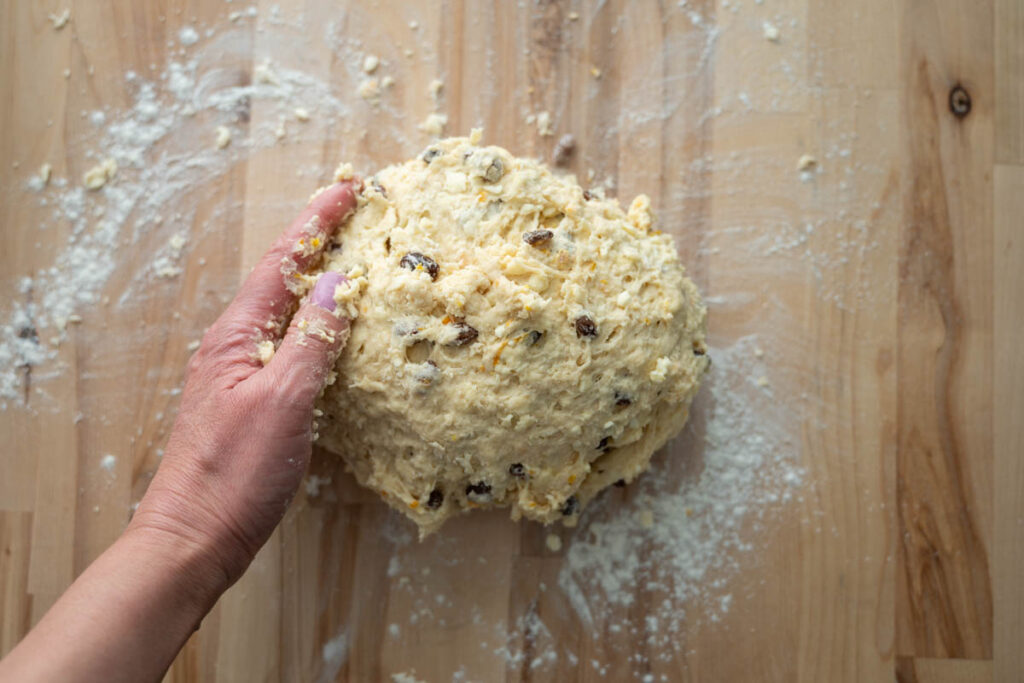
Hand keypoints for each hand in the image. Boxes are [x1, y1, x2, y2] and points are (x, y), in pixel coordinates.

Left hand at [130, 179, 359, 586]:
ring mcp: (242, 375)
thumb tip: (336, 284)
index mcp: (237, 336)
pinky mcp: (253, 402)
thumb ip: (311, 341)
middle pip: (280, 280)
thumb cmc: (235, 473)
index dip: (315, 223)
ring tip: (352, 260)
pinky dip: (317, 327)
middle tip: (355, 214)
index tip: (347, 189)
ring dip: (317, 282)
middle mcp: (236, 346)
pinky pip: (290, 346)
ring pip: (286, 313)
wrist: (194, 537)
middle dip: (316, 242)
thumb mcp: (282, 402)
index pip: (281, 263)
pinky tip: (335, 334)